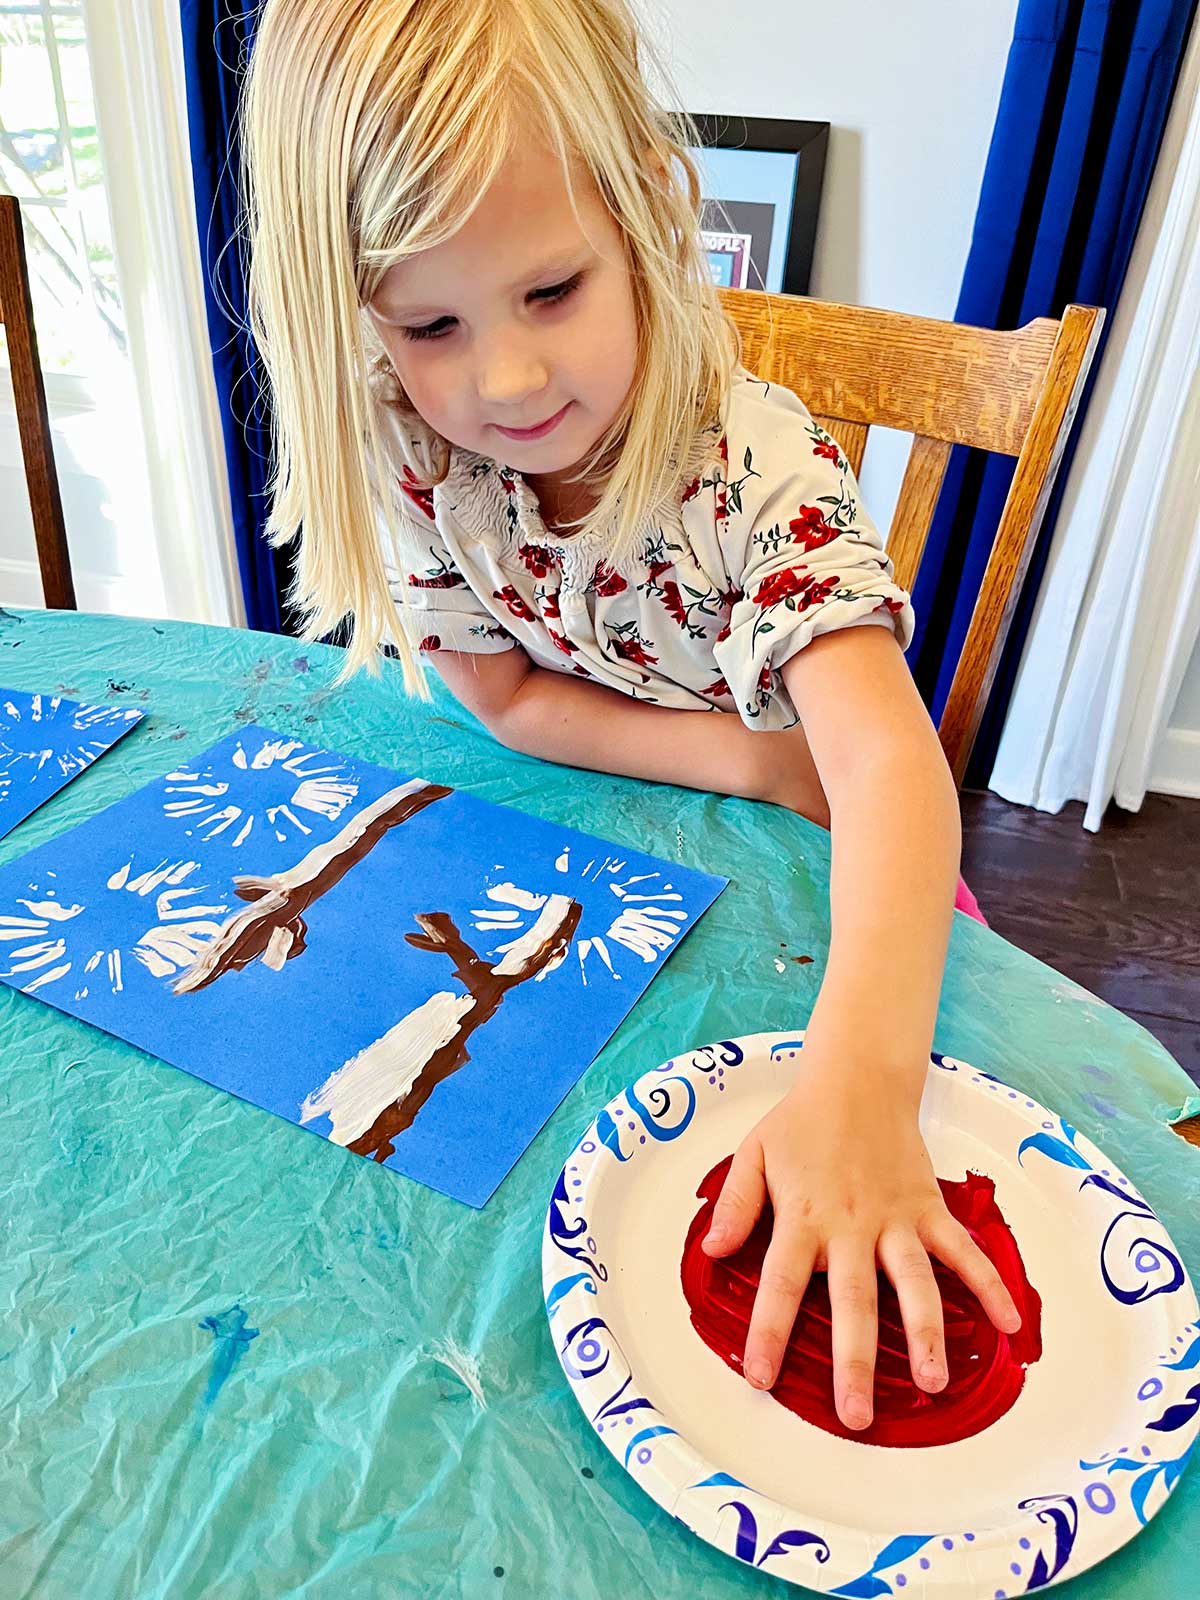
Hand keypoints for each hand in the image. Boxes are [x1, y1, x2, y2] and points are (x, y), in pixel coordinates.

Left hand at [702, 1063, 1021, 1430]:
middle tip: (857, 1415)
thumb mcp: (753, 1154)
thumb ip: (735, 1205)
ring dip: (925, 1334)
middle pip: (852, 1300)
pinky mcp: (929, 1208)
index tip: (761, 1377)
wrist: (858, 1079)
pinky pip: (962, 1252)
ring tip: (933, 1384)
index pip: (780, 1282)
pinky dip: (989, 1286)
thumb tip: (713, 1253)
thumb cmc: (801, 1122)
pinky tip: (1008, 1326)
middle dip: (854, 1361)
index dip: (769, 1331)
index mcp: (802, 1215)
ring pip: (914, 1282)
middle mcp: (851, 1224)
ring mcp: (895, 1218)